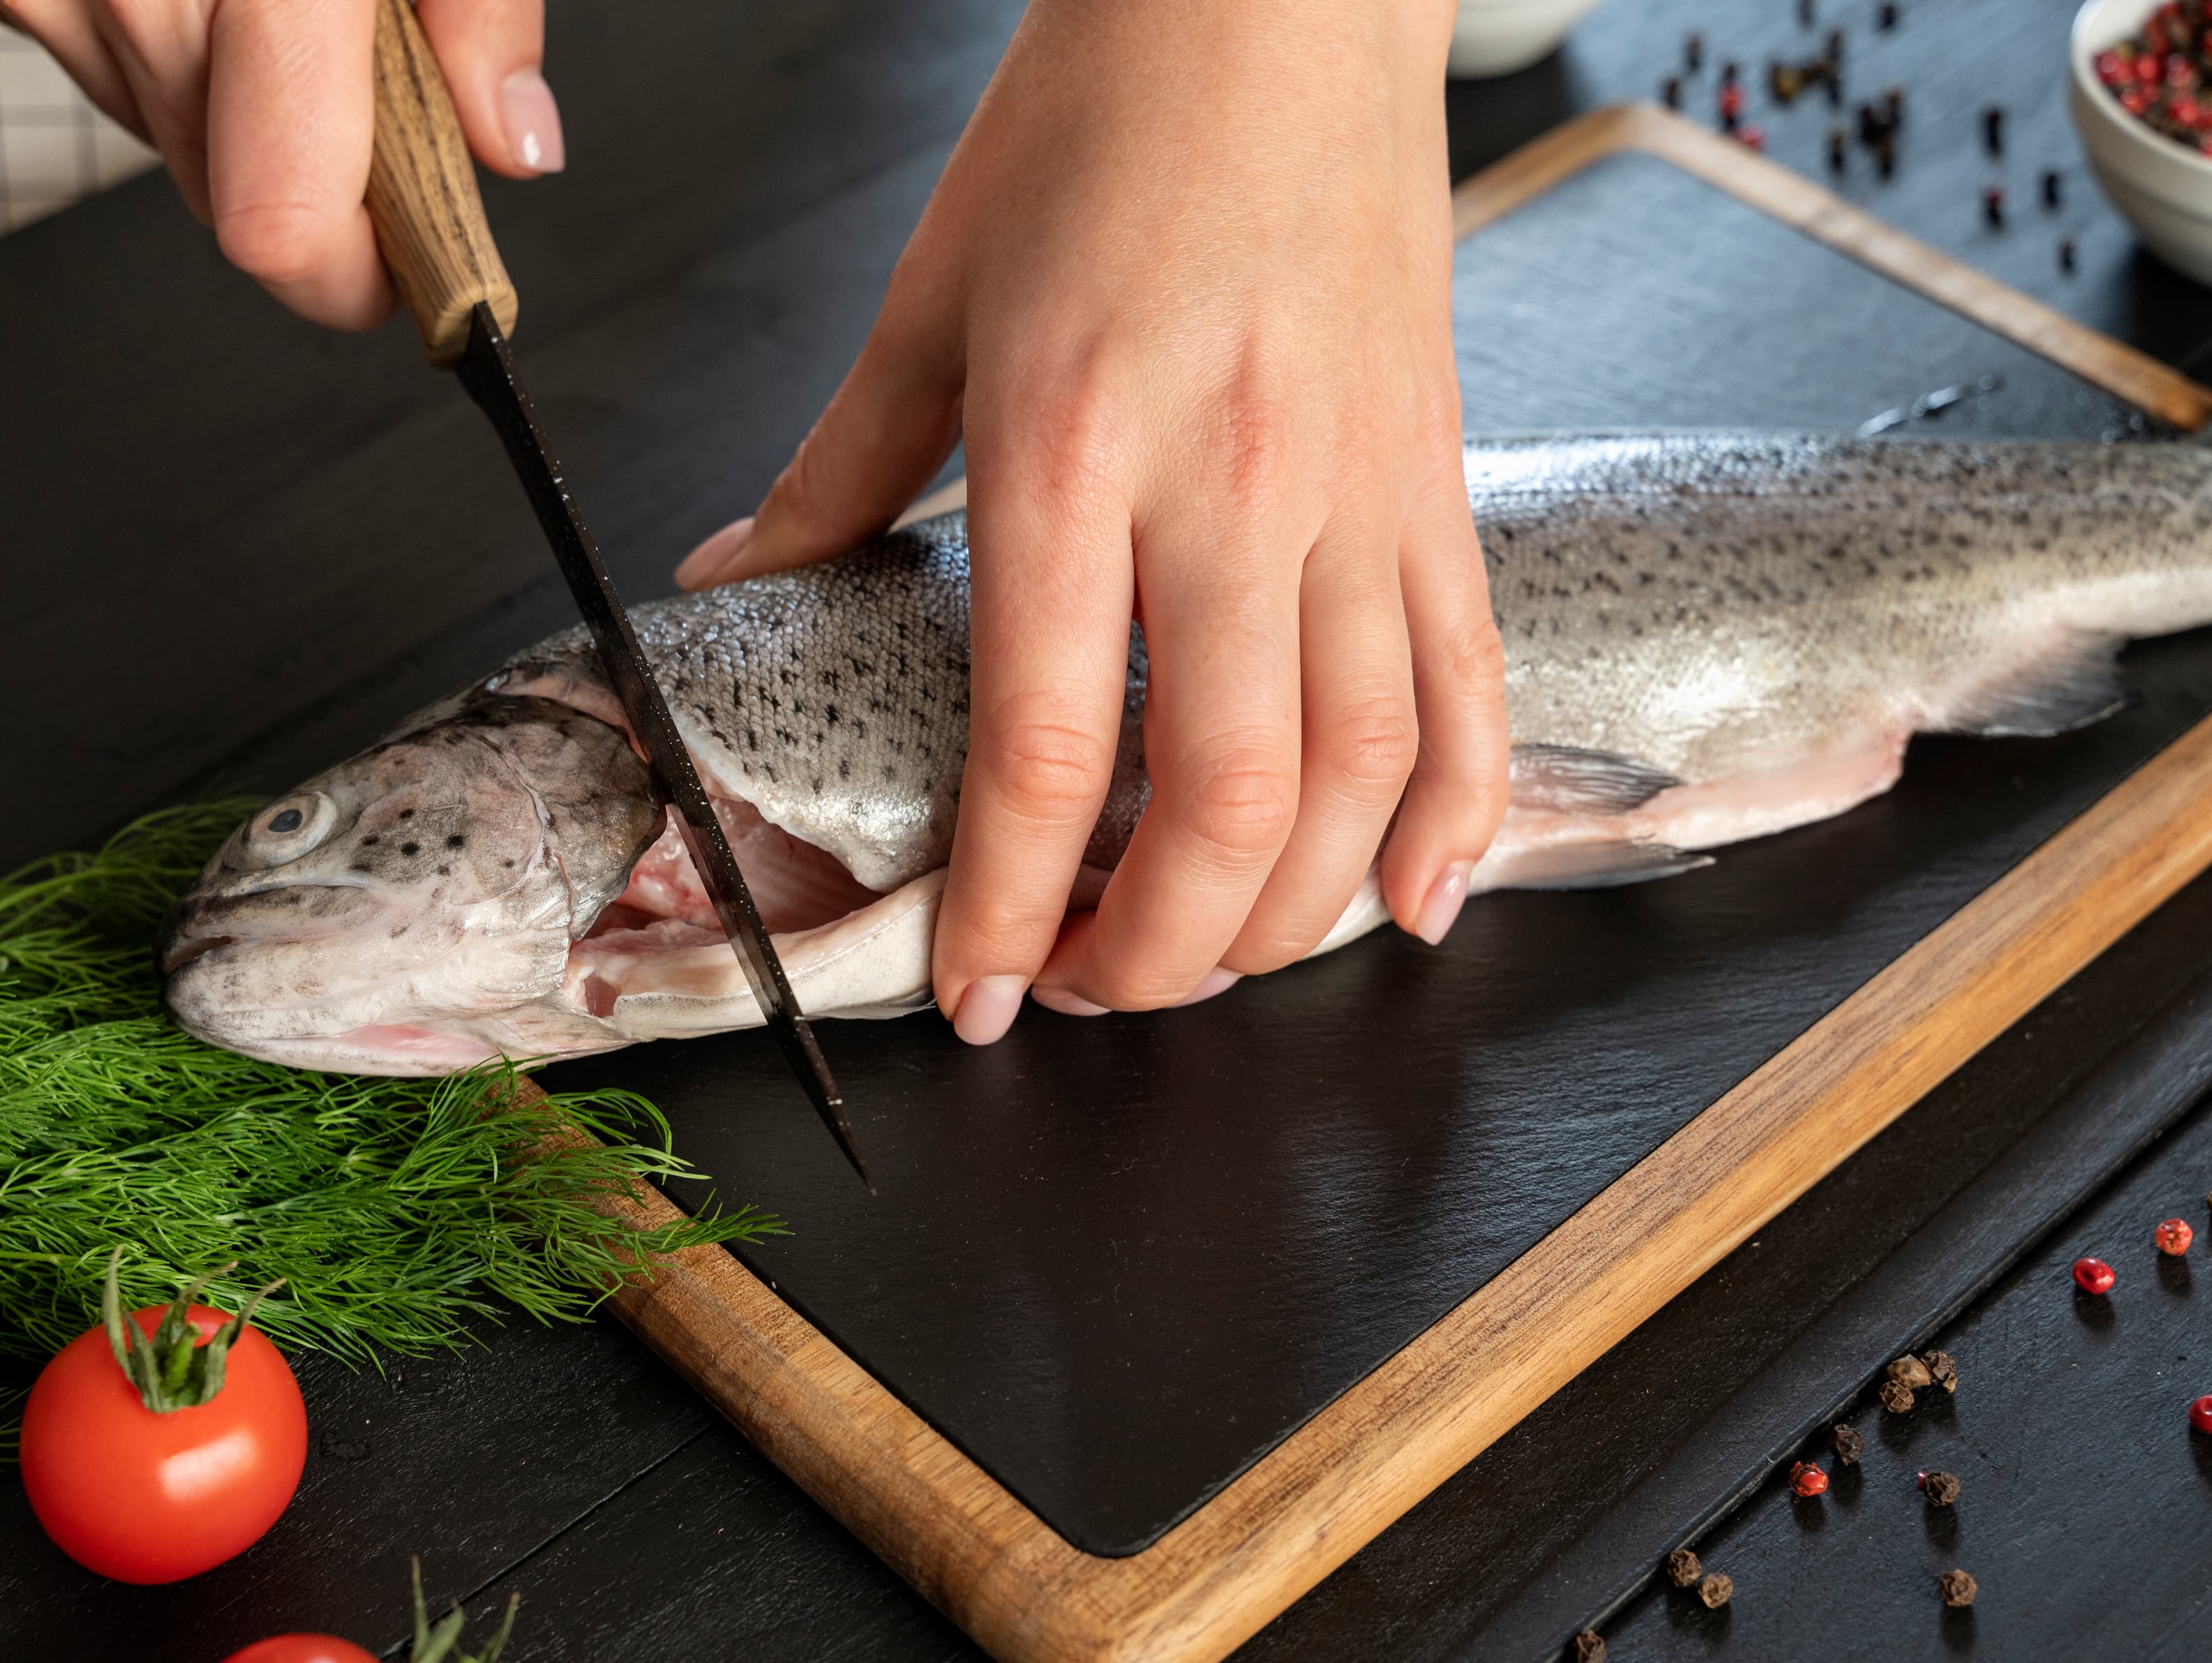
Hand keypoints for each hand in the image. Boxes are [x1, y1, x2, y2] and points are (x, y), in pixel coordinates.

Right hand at [0, 0, 561, 326]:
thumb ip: (477, 3)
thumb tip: (510, 145)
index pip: (280, 227)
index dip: (361, 273)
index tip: (421, 266)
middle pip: (232, 192)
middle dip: (316, 154)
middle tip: (358, 52)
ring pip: (162, 126)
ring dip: (234, 84)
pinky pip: (90, 50)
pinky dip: (153, 23)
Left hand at [674, 0, 1508, 1042]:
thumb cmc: (1096, 119)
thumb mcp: (930, 295)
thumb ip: (836, 472)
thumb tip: (737, 585)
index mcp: (1070, 447)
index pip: (1050, 745)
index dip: (1013, 905)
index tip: (981, 993)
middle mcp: (1233, 489)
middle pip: (1230, 800)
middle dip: (1156, 948)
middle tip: (1092, 992)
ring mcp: (1359, 493)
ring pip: (1366, 773)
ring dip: (1289, 914)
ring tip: (1211, 961)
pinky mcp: (1440, 481)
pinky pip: (1474, 683)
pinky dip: (1460, 816)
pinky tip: (1416, 904)